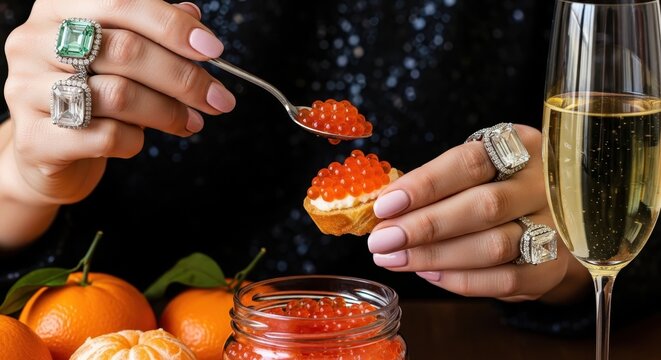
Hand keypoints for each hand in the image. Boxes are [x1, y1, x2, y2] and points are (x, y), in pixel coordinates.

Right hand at [0, 0, 234, 243]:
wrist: (47, 149)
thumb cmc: (91, 91)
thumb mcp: (120, 55)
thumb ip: (152, 32)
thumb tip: (194, 19)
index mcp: (58, 9)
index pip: (121, 2)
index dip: (172, 26)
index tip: (213, 50)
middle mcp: (34, 42)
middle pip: (125, 50)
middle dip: (183, 77)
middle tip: (218, 99)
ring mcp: (27, 89)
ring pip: (118, 95)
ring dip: (168, 112)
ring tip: (192, 122)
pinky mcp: (36, 138)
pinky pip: (104, 136)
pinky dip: (135, 140)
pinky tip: (141, 140)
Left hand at [368, 125, 590, 302]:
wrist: (552, 216)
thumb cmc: (496, 185)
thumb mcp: (474, 170)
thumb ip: (436, 185)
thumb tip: (384, 209)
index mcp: (522, 146)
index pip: (469, 163)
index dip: (424, 185)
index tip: (384, 205)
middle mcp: (545, 185)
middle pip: (484, 207)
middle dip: (425, 227)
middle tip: (382, 241)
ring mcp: (557, 227)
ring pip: (494, 246)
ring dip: (435, 256)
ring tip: (395, 258)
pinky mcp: (555, 266)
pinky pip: (505, 280)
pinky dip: (461, 280)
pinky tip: (428, 274)